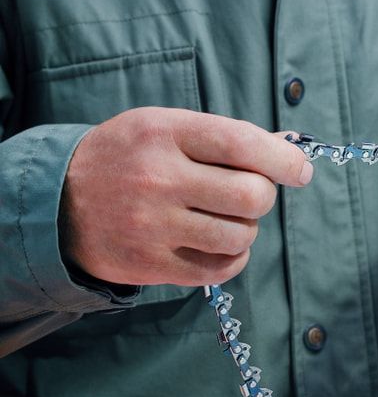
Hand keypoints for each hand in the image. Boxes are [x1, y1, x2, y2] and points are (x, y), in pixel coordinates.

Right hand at [62, 107, 312, 285]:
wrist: (57, 204)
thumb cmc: (128, 158)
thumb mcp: (164, 128)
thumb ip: (223, 138)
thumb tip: (288, 150)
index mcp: (163, 133)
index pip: (240, 144)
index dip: (282, 158)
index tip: (300, 169)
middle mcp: (157, 179)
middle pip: (250, 195)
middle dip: (264, 195)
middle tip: (251, 193)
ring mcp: (153, 226)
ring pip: (241, 235)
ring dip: (246, 228)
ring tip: (224, 217)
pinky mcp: (152, 264)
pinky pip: (222, 268)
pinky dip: (233, 257)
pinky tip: (217, 243)